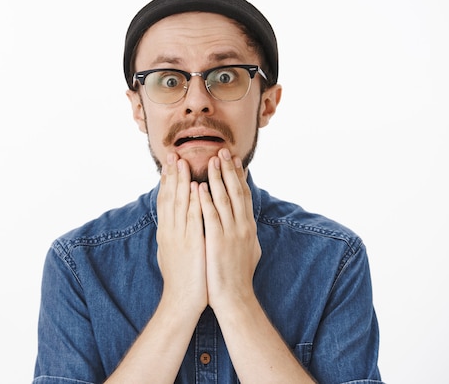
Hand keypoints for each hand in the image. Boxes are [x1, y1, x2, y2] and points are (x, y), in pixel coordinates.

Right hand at [156, 153, 207, 314]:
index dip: (167, 181)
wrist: (182, 301)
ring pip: (178, 203)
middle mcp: (169, 231)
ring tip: (182, 162)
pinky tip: (195, 187)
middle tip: (173, 154)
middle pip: (169, 197)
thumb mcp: (174, 252)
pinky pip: (191, 218)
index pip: (165, 201)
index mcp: (166, 232)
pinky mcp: (191, 244)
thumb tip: (176, 222)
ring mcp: (179, 237)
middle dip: (171, 174)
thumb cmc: (182, 278)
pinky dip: (192, 201)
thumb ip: (175, 235)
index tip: (169, 164)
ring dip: (180, 181)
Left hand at [198, 148, 260, 310]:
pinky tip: (200, 187)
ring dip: (217, 178)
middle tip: (223, 151)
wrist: (234, 298)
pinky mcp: (217, 241)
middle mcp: (242, 226)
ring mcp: (231, 233)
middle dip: (229, 170)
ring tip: (212, 160)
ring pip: (224, 199)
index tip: (234, 160)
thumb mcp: (247, 249)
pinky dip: (205, 200)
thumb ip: (244, 232)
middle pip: (235, 192)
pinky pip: (211, 216)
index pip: (243, 195)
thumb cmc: (237, 276)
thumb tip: (246, 220)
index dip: (238, 176)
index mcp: (247, 227)